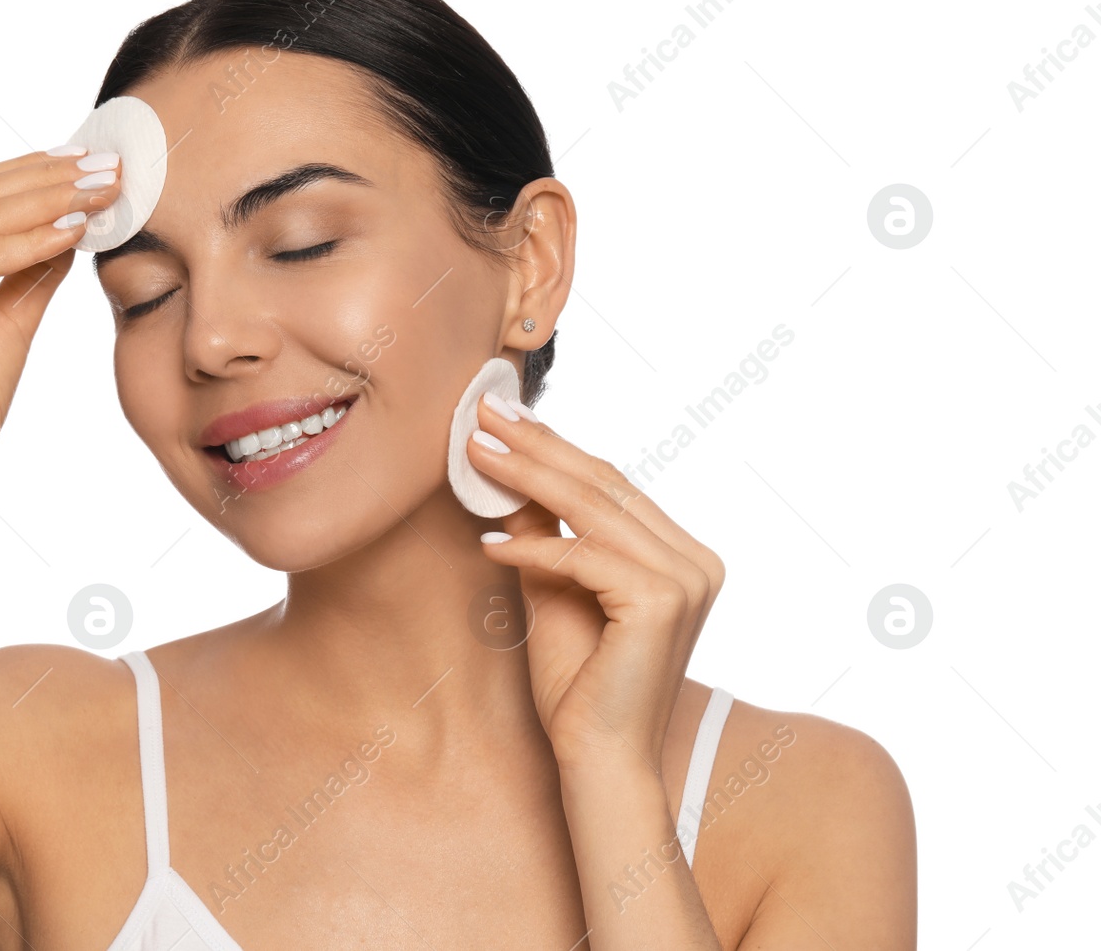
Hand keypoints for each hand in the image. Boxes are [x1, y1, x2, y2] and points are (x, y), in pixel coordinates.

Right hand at [0, 148, 120, 481]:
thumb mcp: (5, 320)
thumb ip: (29, 269)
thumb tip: (70, 224)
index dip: (29, 174)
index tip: (86, 163)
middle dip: (47, 176)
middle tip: (107, 163)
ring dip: (51, 199)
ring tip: (105, 188)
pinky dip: (34, 240)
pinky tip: (78, 228)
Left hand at [466, 392, 725, 773]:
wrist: (598, 758)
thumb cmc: (578, 684)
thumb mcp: (553, 587)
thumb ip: (544, 530)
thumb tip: (508, 469)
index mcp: (684, 554)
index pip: (612, 483)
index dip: (555, 445)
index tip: (503, 417)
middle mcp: (698, 560)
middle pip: (604, 484)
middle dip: (538, 445)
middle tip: (483, 414)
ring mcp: (688, 579)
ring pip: (593, 509)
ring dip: (527, 476)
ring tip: (474, 453)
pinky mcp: (662, 601)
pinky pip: (581, 557)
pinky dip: (531, 546)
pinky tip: (487, 543)